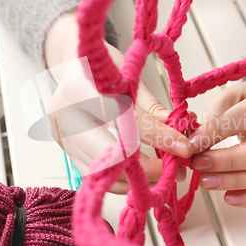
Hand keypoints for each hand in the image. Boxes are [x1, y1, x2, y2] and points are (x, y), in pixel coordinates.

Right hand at [45, 11, 191, 193]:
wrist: (72, 65)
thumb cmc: (103, 67)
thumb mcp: (131, 77)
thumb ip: (153, 108)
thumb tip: (180, 133)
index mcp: (85, 90)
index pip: (128, 121)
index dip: (160, 137)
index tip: (184, 148)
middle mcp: (66, 116)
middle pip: (111, 156)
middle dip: (148, 169)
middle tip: (175, 171)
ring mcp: (61, 136)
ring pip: (102, 173)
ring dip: (136, 179)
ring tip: (163, 175)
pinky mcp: (64, 150)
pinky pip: (95, 175)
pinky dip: (120, 179)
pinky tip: (141, 176)